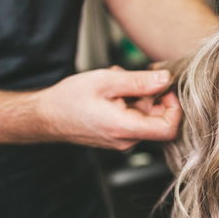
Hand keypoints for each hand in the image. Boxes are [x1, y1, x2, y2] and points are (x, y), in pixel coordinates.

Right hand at [33, 68, 180, 149]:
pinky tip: (111, 90)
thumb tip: (166, 80)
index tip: (164, 89)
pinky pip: (133, 117)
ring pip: (144, 115)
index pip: (169, 129)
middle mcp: (127, 140)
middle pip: (158, 119)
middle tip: (131, 77)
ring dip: (136, 95)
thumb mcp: (106, 81)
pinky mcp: (116, 135)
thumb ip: (139, 81)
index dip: (174, 107)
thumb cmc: (69, 100)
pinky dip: (127, 101)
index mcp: (125, 128)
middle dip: (150, 94)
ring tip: (115, 81)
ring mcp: (122, 140)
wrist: (44, 116)